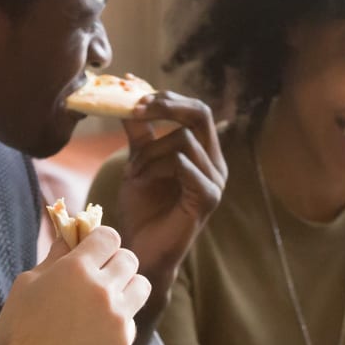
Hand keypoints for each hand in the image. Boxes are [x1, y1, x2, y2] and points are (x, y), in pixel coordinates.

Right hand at [0, 226, 151, 344]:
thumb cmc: (18, 328)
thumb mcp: (28, 283)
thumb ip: (54, 257)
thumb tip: (70, 237)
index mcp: (76, 269)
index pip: (109, 237)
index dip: (100, 241)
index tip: (93, 249)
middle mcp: (102, 289)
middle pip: (129, 259)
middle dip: (114, 262)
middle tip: (99, 275)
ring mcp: (116, 317)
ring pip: (141, 286)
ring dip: (127, 286)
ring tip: (107, 298)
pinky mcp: (123, 341)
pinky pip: (132, 318)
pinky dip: (119, 318)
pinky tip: (97, 328)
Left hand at [114, 91, 226, 281]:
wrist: (141, 250)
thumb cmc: (143, 209)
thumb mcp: (138, 161)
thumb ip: (139, 132)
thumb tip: (128, 94)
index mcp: (204, 152)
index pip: (195, 110)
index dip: (167, 98)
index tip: (134, 96)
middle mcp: (216, 164)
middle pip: (201, 115)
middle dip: (166, 107)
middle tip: (135, 110)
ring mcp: (215, 182)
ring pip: (185, 141)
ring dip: (150, 151)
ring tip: (131, 171)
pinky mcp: (208, 199)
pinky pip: (186, 166)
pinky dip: (158, 166)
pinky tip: (139, 179)